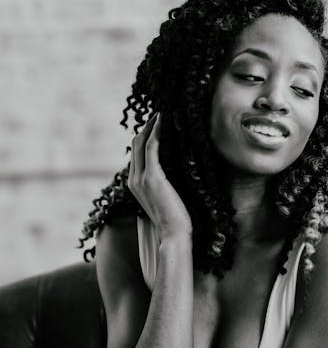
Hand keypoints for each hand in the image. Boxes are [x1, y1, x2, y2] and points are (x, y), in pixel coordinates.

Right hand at [128, 113, 192, 239]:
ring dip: (151, 125)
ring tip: (162, 113)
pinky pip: (152, 146)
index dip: (144, 136)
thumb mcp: (164, 199)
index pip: (136, 154)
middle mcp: (133, 179)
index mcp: (134, 184)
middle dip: (146, 126)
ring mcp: (141, 178)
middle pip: (135, 144)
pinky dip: (157, 131)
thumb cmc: (174, 220)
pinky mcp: (152, 177)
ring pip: (141, 141)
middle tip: (159, 114)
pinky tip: (163, 121)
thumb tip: (170, 173)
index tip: (155, 124)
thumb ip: (161, 184)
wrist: (173, 234)